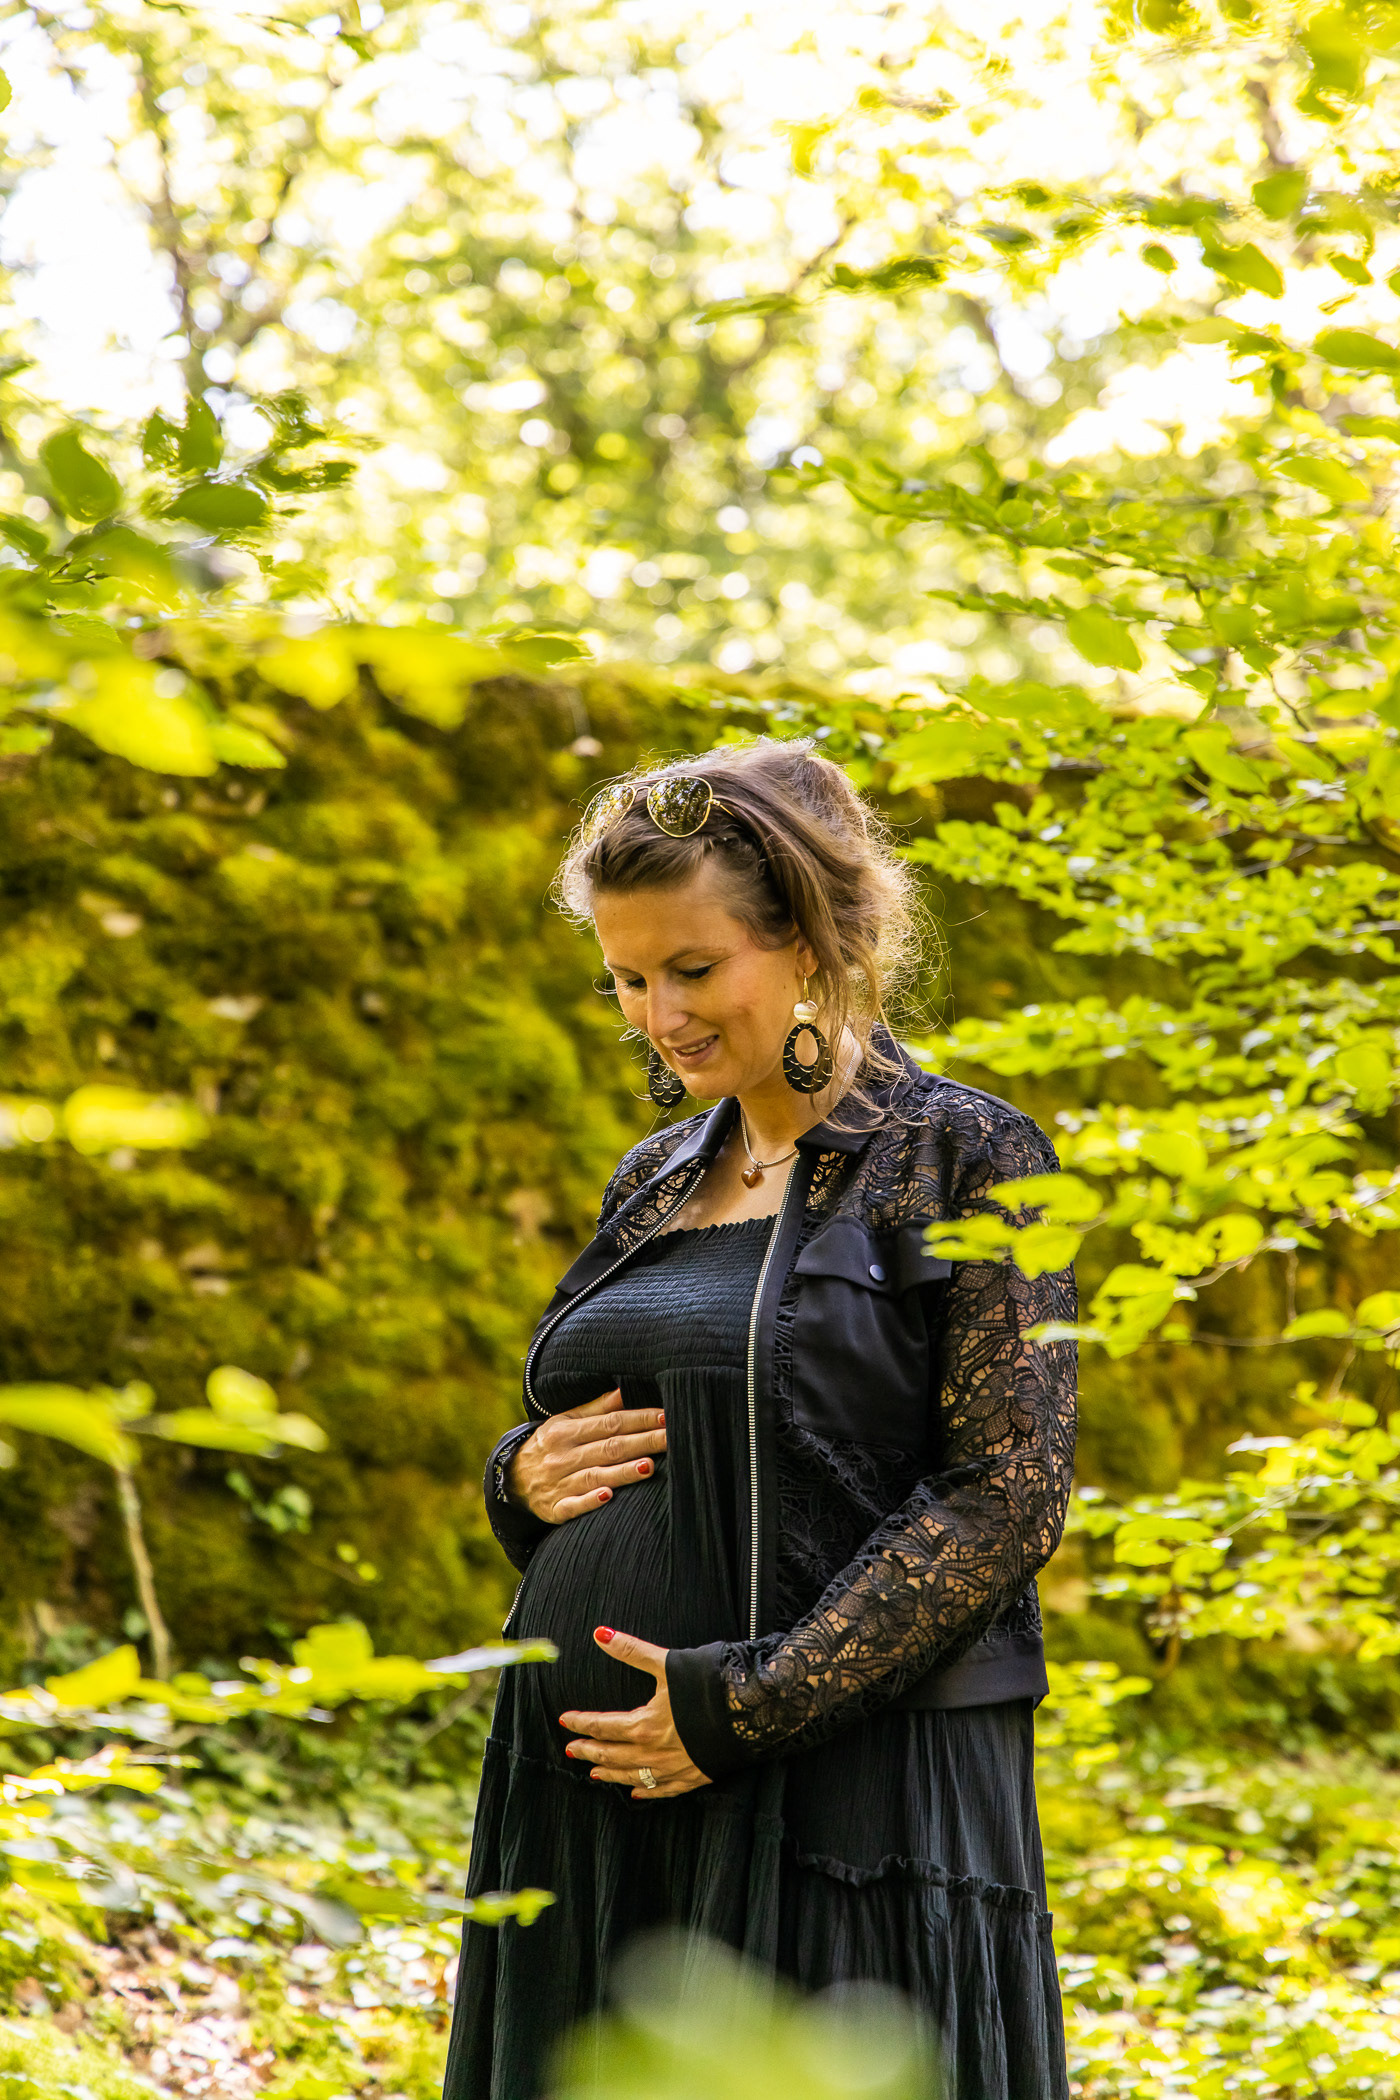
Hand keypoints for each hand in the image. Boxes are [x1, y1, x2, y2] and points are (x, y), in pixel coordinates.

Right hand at [508, 1391, 666, 1524]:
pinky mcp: (555, 1509)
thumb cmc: (550, 1445)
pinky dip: (590, 1501)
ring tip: (649, 1466)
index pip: (610, 1423)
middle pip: (610, 1448)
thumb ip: (597, 1408)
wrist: (510, 1479)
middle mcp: (563, 1455)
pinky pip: (573, 1506)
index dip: (639, 1419)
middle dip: (643, 1442)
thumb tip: (627, 1389)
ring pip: (595, 1475)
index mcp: (567, 1430)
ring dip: (622, 1472)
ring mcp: (559, 1483)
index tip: (666, 1416)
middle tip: (673, 1438)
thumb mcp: (566, 1420)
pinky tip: (609, 1497)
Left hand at [560, 1628, 711, 1800]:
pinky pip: (663, 1790)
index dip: (582, 1722)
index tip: (566, 1720)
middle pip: (613, 1755)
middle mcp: (654, 1753)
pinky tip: (637, 1792)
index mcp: (644, 1725)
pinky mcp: (694, 1776)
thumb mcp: (666, 1663)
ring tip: (594, 1774)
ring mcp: (674, 1768)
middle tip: (571, 1750)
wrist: (751, 1711)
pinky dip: (647, 1791)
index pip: (602, 1726)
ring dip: (611, 1774)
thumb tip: (600, 1634)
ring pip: (633, 1776)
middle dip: (590, 1751)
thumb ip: (631, 1651)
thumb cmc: (707, 1684)